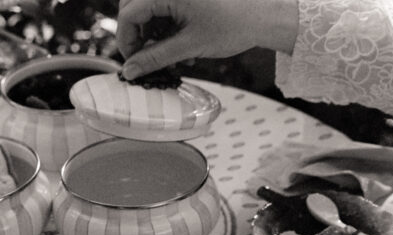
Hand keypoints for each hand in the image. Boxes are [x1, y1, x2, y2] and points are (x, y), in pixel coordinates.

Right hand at [117, 0, 298, 79]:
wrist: (266, 15)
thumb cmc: (235, 24)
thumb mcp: (190, 45)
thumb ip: (155, 58)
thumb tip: (130, 70)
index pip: (129, 13)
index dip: (126, 40)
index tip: (132, 62)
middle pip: (133, 7)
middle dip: (137, 34)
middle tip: (145, 57)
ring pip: (148, 9)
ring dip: (152, 33)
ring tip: (169, 55)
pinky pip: (164, 8)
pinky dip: (165, 27)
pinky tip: (179, 45)